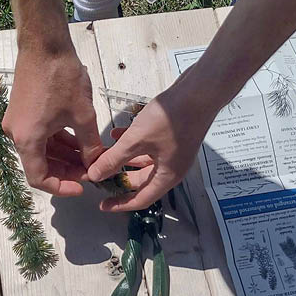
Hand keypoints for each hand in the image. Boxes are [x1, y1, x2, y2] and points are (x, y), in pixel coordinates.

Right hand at [2, 46, 104, 196]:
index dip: (61, 187)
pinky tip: (78, 142)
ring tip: (89, 158)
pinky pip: (39, 136)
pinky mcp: (23, 112)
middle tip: (90, 172)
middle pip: (39, 165)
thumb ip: (90, 145)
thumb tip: (96, 165)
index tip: (82, 188)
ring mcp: (18, 123)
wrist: (44, 43)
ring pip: (41, 150)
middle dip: (66, 171)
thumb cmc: (61, 77)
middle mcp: (17, 135)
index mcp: (27, 139)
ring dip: (64, 156)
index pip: (39, 178)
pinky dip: (57, 141)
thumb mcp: (83, 115)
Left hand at [87, 72, 221, 211]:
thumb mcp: (136, 141)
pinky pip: (147, 146)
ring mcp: (173, 151)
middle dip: (118, 177)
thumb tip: (94, 176)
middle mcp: (172, 167)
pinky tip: (116, 133)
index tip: (102, 205)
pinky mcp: (171, 137)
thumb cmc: (171, 119)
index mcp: (167, 176)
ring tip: (102, 154)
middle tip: (98, 175)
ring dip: (123, 158)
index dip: (120, 204)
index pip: (141, 199)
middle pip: (140, 180)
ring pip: (142, 161)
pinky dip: (132, 143)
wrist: (200, 90)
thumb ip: (113, 159)